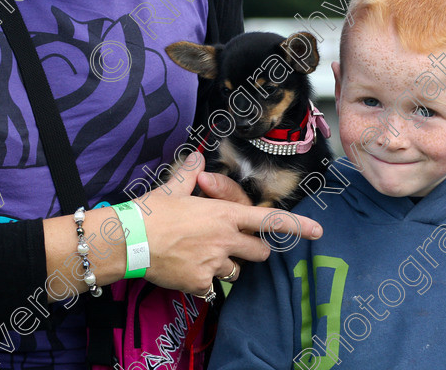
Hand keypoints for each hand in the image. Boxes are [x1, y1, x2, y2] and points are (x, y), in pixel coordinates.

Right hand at [136, 153, 322, 295]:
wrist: (128, 240)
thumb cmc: (151, 211)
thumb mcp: (173, 188)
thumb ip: (190, 174)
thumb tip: (197, 158)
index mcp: (226, 214)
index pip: (270, 220)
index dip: (296, 226)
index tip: (317, 231)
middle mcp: (226, 239)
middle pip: (260, 252)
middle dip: (254, 250)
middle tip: (235, 246)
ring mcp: (215, 263)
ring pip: (238, 272)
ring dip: (229, 267)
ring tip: (204, 257)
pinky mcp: (200, 283)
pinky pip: (211, 287)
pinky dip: (202, 282)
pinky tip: (185, 271)